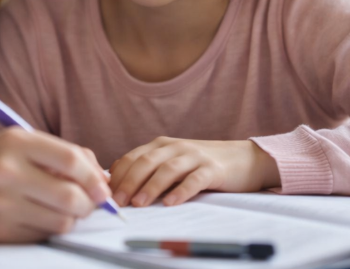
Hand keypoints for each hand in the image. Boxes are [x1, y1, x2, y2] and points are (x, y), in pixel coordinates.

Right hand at [0, 127, 110, 242]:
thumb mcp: (17, 143)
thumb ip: (59, 154)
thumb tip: (101, 177)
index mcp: (16, 142)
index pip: (71, 160)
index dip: (95, 176)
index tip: (103, 187)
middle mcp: (8, 172)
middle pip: (71, 196)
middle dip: (89, 204)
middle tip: (89, 203)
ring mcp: (1, 204)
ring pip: (61, 221)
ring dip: (71, 219)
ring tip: (62, 210)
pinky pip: (42, 235)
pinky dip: (49, 229)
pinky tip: (38, 218)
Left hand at [108, 138, 280, 207]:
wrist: (242, 158)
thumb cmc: (201, 164)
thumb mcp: (172, 162)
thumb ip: (149, 169)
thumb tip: (117, 185)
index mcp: (161, 145)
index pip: (133, 157)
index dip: (118, 176)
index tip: (106, 194)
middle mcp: (175, 147)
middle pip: (146, 162)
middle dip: (129, 182)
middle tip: (118, 202)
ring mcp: (194, 156)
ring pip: (168, 170)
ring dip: (151, 187)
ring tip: (139, 204)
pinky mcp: (213, 169)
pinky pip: (194, 180)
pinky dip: (181, 191)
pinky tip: (171, 203)